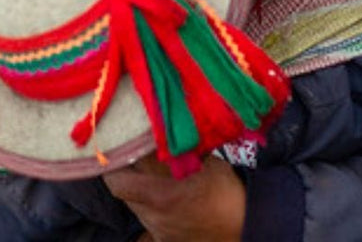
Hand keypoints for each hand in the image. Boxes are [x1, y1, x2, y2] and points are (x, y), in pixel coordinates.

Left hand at [103, 155, 245, 241]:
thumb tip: (161, 131)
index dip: (111, 167)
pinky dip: (155, 211)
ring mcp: (162, 234)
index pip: (118, 183)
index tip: (114, 151)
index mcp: (160, 197)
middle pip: (126, 196)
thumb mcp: (204, 163)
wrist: (250, 227)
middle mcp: (155, 219)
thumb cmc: (229, 193)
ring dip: (142, 194)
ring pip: (139, 210)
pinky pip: (153, 225)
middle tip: (137, 157)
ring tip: (155, 177)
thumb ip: (179, 152)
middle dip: (129, 176)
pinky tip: (170, 201)